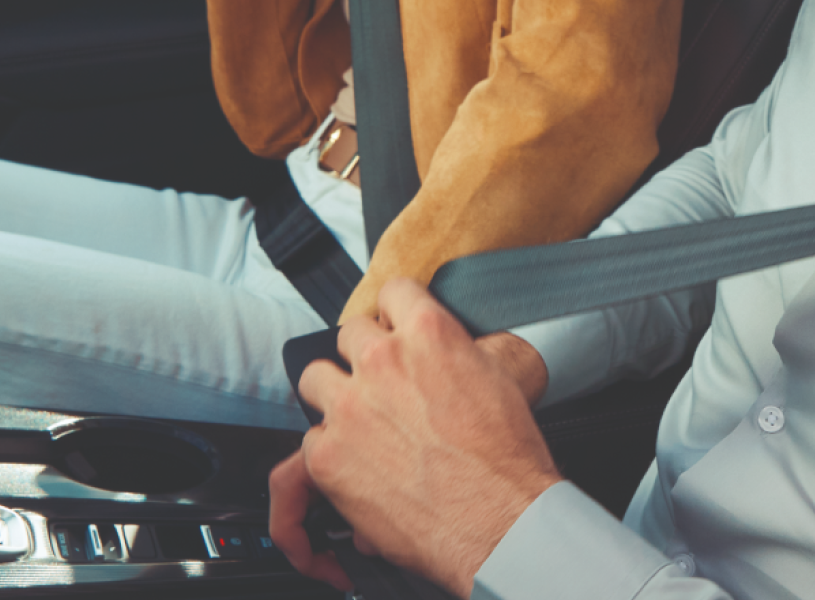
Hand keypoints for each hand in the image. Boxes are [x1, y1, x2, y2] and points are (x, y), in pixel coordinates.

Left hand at [278, 279, 563, 594]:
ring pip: (315, 378)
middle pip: (349, 333)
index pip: (393, 292)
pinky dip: (329, 453)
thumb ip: (461, 348)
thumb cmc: (506, 459)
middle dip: (363, 355)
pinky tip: (355, 467)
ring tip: (355, 419)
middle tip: (380, 382)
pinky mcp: (328, 456)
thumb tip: (452, 344)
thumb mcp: (500, 375)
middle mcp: (382, 360)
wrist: (498, 522)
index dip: (396, 313)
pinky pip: (308, 440)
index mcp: (428, 332)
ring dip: (334, 394)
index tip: (395, 328)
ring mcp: (350, 407)